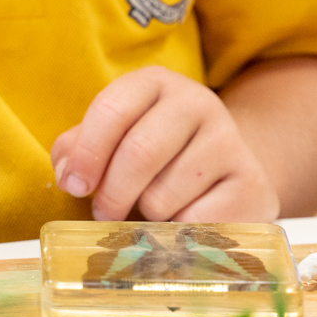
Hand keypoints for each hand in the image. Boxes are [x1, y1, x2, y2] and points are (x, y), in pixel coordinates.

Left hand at [50, 66, 278, 222]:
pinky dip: (178, 233)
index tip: (74, 186)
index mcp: (155, 84)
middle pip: (140, 152)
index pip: (112, 109)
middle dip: (112, 193)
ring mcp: (228, 141)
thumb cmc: (157, 156)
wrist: (227, 169)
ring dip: (147, 215)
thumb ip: (79, 148)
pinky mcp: (250, 183)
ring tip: (153, 210)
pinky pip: (195, 222)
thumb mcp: (116, 138)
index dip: (86, 154)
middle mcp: (197, 102)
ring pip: (164, 194)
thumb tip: (67, 173)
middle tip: (103, 213)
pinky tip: (183, 222)